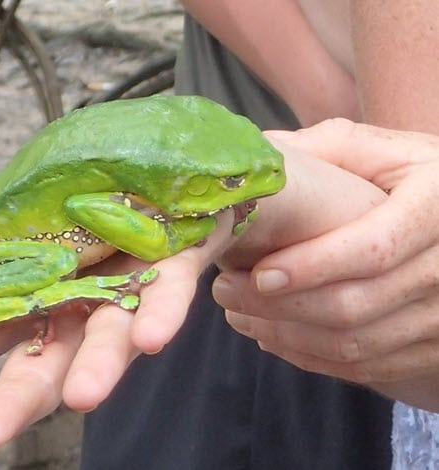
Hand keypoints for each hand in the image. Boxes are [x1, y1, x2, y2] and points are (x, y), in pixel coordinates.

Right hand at [0, 211, 235, 452]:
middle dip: (11, 398)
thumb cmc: (64, 193)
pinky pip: (166, 296)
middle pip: (41, 362)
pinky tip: (149, 337)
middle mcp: (70, 308)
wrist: (136, 160)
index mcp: (22, 296)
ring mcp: (122, 293)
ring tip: (79, 395)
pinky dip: (157, 315)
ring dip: (95, 369)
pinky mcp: (170, 270)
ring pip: (107, 340)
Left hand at [213, 119, 438, 408]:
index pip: (374, 248)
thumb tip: (260, 152)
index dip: (313, 267)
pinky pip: (368, 366)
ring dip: (285, 335)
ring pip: (356, 344)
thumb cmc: (411, 179)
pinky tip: (271, 336)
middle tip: (225, 290)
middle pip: (356, 305)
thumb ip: (329, 148)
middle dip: (279, 306)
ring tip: (236, 313)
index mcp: (436, 206)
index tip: (258, 273)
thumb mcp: (382, 150)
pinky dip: (311, 357)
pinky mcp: (433, 347)